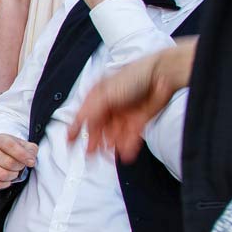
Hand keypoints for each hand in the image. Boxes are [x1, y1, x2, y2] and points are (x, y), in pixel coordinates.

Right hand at [0, 134, 37, 189]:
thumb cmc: (12, 150)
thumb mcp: (24, 145)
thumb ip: (31, 150)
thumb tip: (30, 160)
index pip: (11, 146)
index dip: (23, 156)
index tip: (31, 162)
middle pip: (9, 163)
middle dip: (19, 167)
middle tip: (20, 165)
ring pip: (2, 175)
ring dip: (12, 176)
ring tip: (13, 171)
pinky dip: (5, 184)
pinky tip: (7, 178)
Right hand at [67, 37, 196, 161]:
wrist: (162, 76)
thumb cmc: (134, 76)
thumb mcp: (106, 93)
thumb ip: (92, 110)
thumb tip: (80, 123)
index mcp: (99, 96)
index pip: (83, 114)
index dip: (75, 127)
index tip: (69, 140)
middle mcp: (110, 105)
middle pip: (99, 128)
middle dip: (94, 141)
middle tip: (91, 153)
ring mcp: (124, 114)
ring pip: (114, 135)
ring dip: (111, 146)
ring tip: (108, 156)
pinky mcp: (138, 121)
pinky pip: (130, 137)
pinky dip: (127, 147)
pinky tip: (125, 154)